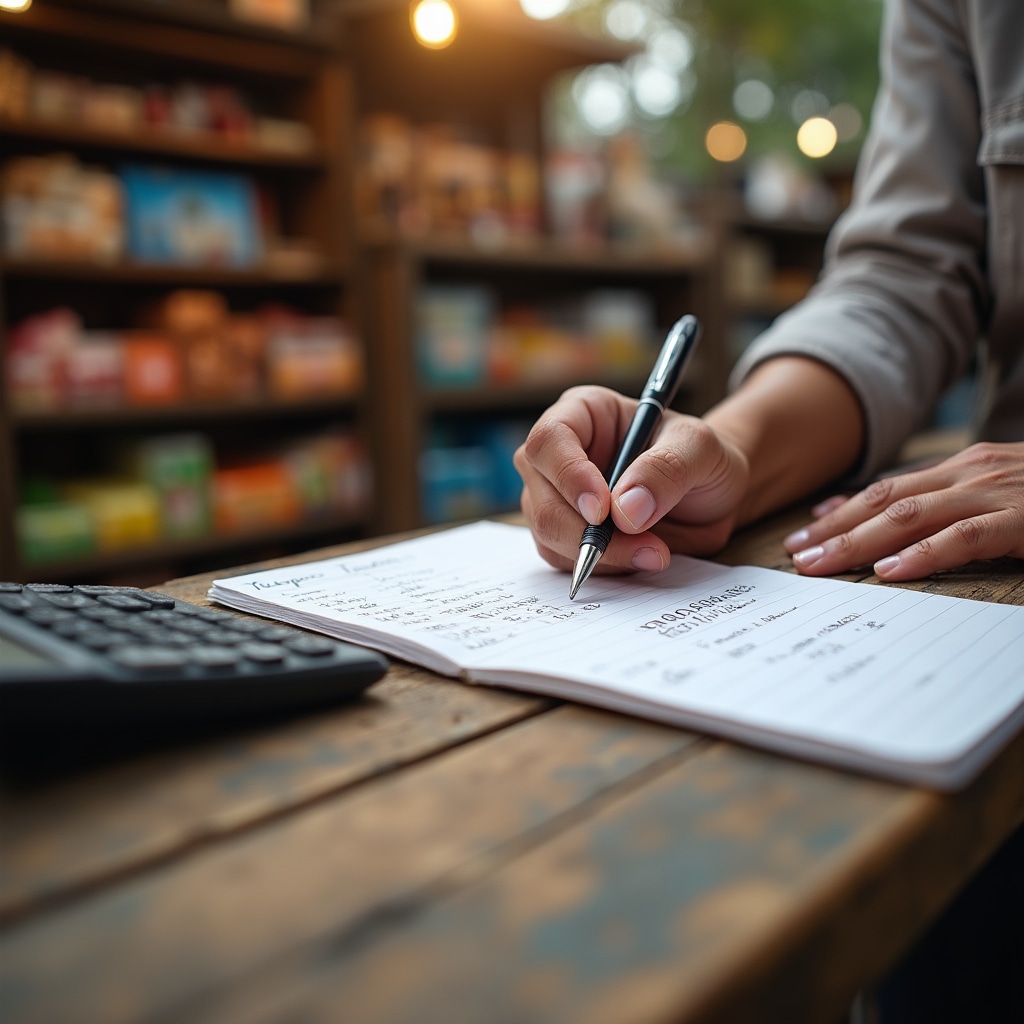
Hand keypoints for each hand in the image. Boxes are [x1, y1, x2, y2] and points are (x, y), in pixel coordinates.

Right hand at [513, 385, 749, 574]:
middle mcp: (559, 454)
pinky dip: (601, 568)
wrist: (711, 496)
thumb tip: (625, 509)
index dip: (569, 476)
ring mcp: (556, 496)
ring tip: (654, 553)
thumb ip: (667, 469)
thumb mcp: (701, 449)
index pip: (549, 440)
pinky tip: (639, 558)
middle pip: (540, 496)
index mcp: (583, 413)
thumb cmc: (701, 457)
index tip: (602, 510)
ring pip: (548, 533)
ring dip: (599, 555)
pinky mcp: (565, 534)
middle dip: (587, 532)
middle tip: (645, 547)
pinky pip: (564, 559)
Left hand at [783, 442, 1023, 579]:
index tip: (803, 532)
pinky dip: (925, 554)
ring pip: (910, 515)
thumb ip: (948, 507)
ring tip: (821, 566)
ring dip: (859, 542)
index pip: (885, 488)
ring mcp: (996, 492)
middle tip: (794, 556)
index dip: (840, 511)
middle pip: (884, 501)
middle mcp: (971, 473)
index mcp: (962, 469)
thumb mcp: (995, 495)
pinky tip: (891, 573)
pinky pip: (966, 536)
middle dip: (834, 529)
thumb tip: (890, 535)